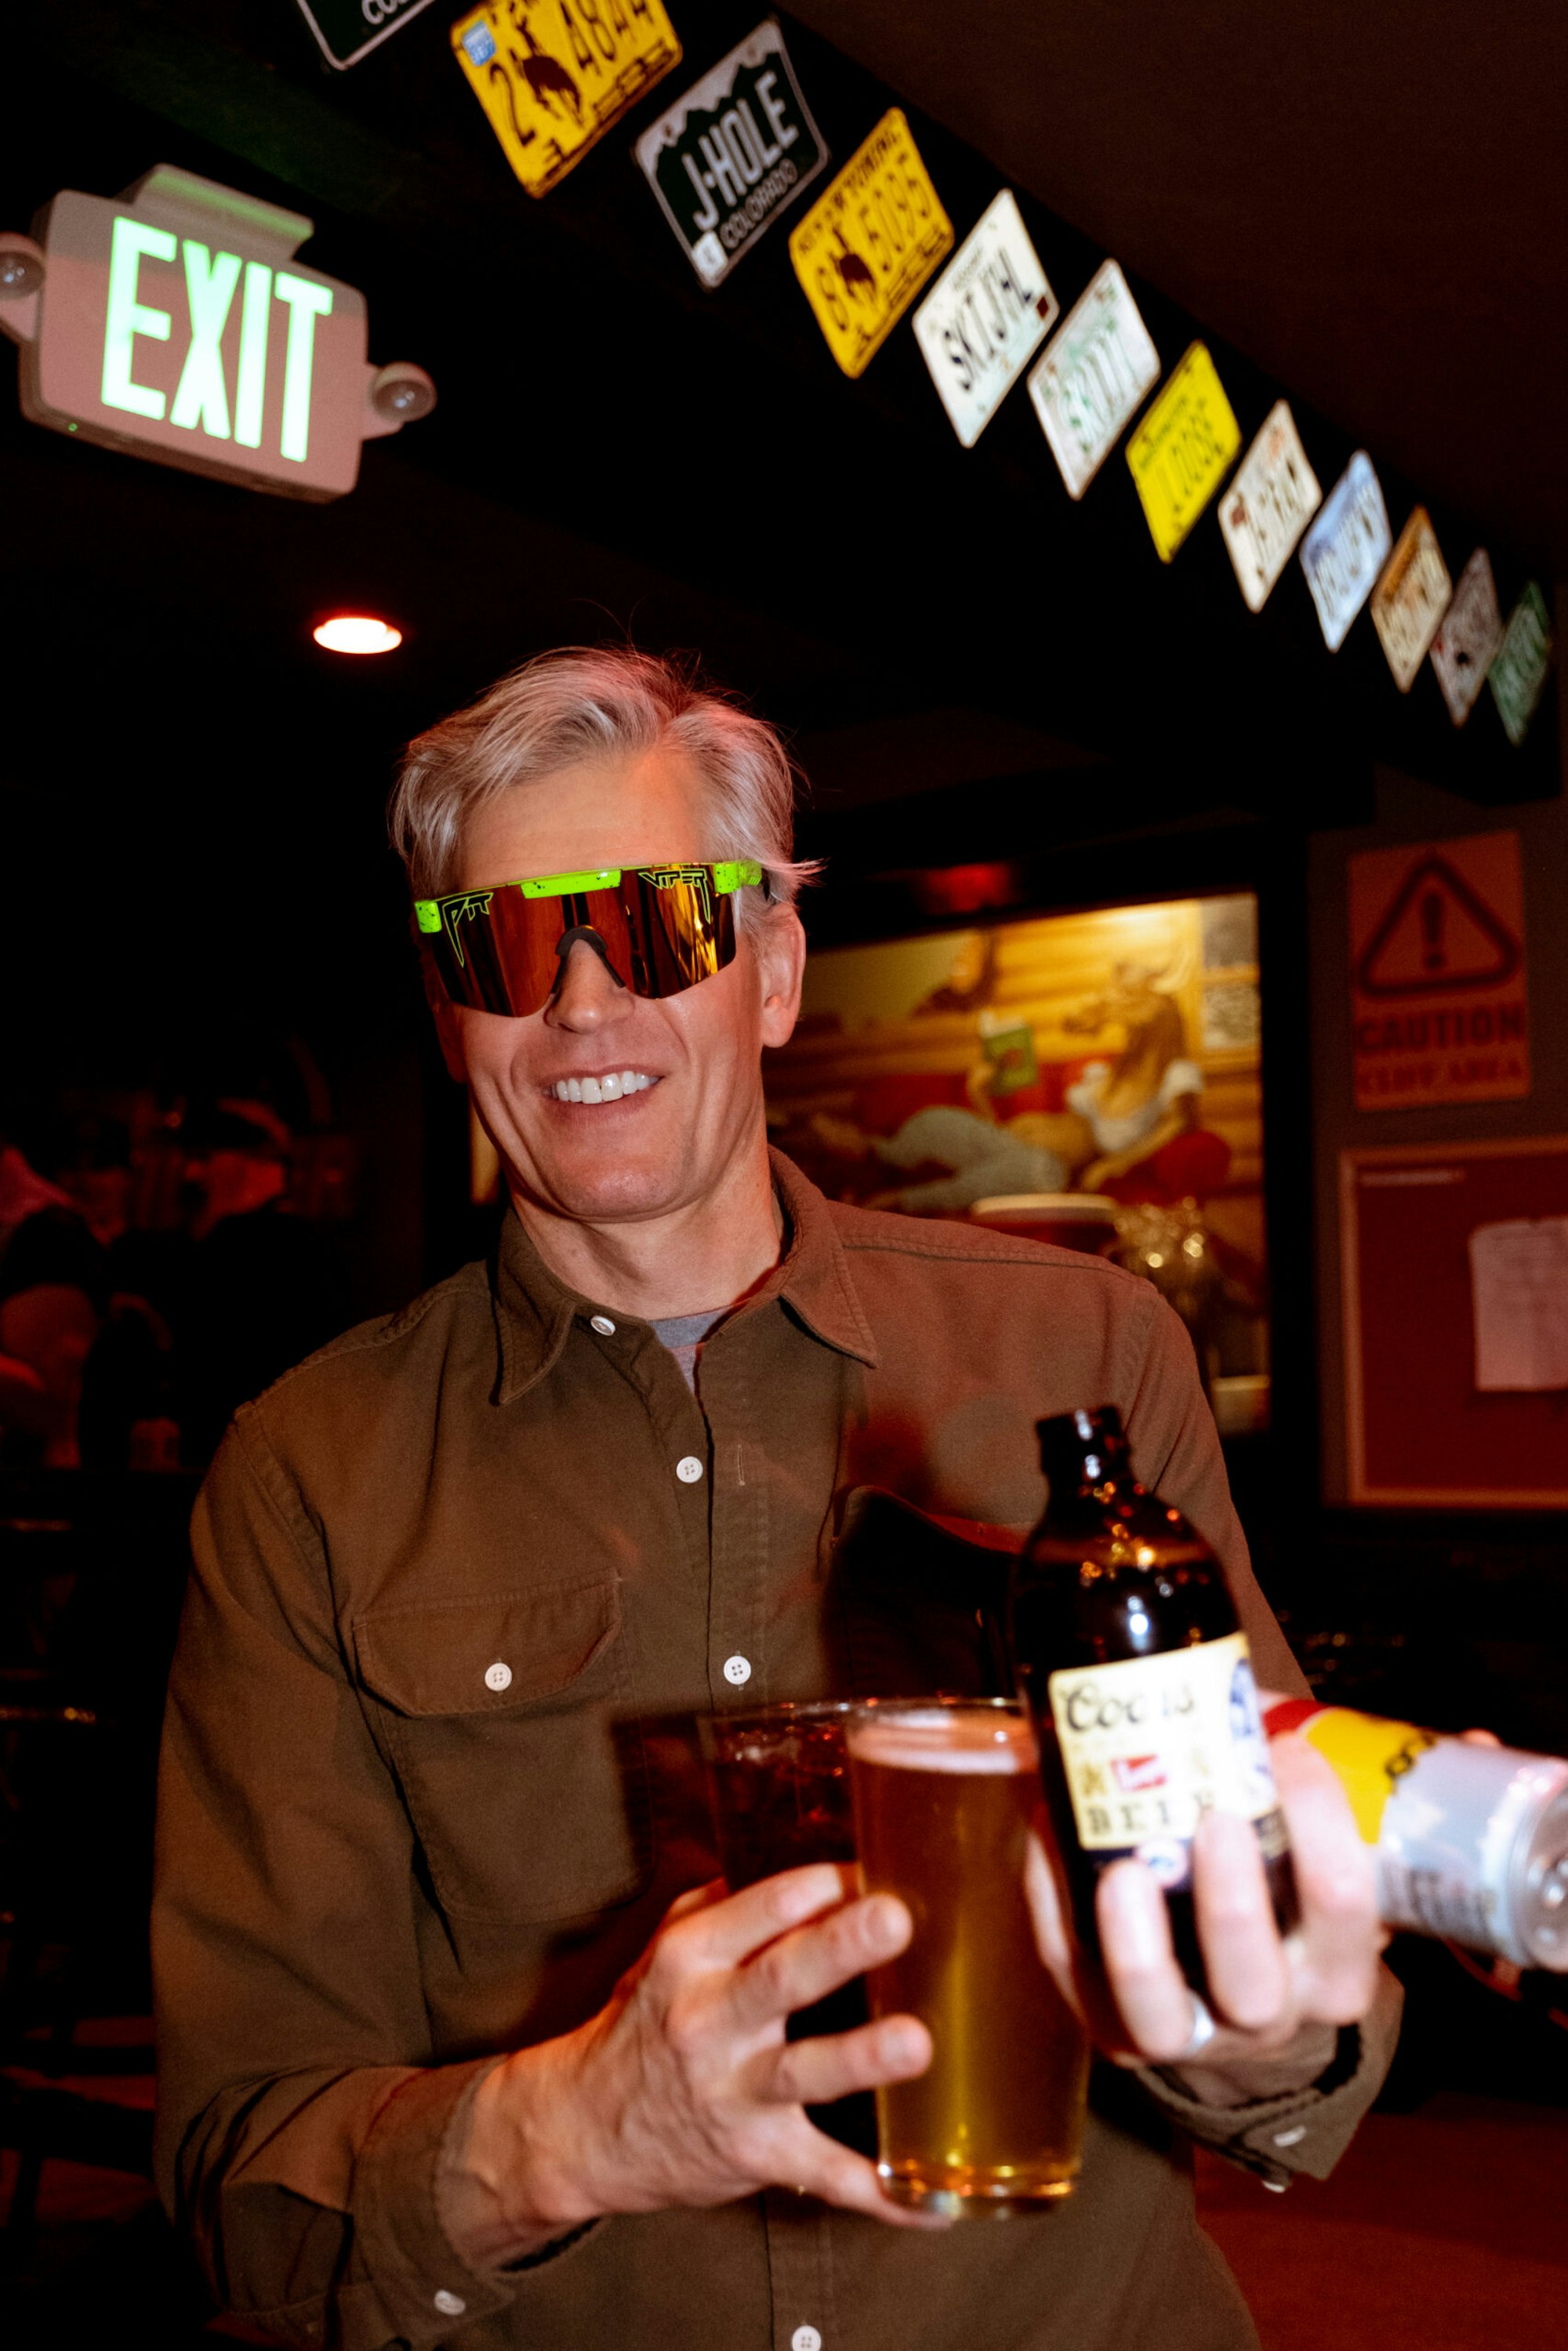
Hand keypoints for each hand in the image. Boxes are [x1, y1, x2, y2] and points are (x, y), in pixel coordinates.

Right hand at [445, 1865, 940, 2264]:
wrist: (582, 2128)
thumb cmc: (643, 2024)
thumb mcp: (665, 1950)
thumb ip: (727, 1904)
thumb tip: (809, 1864)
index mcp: (690, 1958)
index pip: (760, 1908)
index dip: (817, 1887)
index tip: (868, 1868)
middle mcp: (710, 2021)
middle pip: (780, 1979)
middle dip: (838, 1947)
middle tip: (892, 1918)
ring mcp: (733, 2093)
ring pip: (802, 2072)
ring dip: (859, 2058)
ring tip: (914, 2043)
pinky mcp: (756, 2155)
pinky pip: (823, 2174)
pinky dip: (878, 2192)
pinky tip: (930, 2201)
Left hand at [1023, 1695, 1384, 2100]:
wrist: (1233, 1992)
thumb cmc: (1275, 1884)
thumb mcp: (1309, 1839)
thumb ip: (1317, 1775)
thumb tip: (1363, 1707)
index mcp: (1334, 1965)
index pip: (1348, 1910)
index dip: (1324, 1830)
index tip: (1289, 1752)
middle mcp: (1271, 2013)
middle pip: (1258, 1983)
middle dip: (1235, 1902)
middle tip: (1217, 1817)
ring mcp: (1187, 2034)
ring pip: (1163, 2015)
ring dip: (1138, 1943)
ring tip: (1124, 1871)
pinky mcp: (1113, 2028)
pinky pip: (1077, 1978)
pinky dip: (1057, 1906)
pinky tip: (1052, 1836)